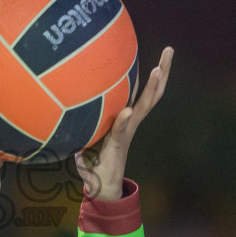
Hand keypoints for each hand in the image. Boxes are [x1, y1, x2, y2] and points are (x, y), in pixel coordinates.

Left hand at [76, 47, 172, 200]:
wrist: (101, 187)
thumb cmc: (94, 158)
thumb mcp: (89, 133)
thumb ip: (86, 119)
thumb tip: (65, 98)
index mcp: (126, 116)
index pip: (141, 89)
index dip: (150, 72)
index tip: (158, 53)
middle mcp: (130, 121)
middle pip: (152, 92)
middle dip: (163, 70)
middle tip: (170, 49)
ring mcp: (127, 131)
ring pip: (144, 106)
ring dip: (152, 88)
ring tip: (159, 69)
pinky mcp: (117, 144)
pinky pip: (120, 130)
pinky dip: (123, 120)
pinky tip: (127, 111)